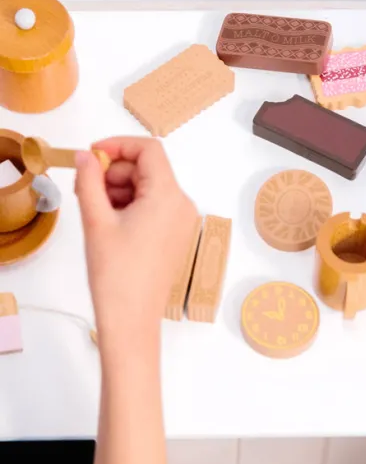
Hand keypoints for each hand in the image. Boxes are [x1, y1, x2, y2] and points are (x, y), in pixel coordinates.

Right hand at [74, 137, 197, 349]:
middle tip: (85, 190)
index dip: (119, 145)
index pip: (149, 150)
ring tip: (96, 212)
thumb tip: (86, 155)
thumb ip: (90, 180)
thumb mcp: (96, 220)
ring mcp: (182, 220)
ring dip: (120, 190)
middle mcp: (182, 204)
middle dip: (115, 173)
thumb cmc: (116, 272)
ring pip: (149, 187)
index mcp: (168, 195)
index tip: (91, 155)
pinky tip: (110, 223)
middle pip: (148, 169)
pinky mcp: (176, 234)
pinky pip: (155, 206)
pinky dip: (132, 205)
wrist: (132, 317)